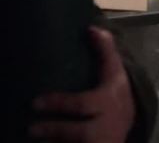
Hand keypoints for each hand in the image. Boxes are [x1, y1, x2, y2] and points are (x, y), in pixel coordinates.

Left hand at [29, 27, 135, 141]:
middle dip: (54, 130)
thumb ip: (105, 51)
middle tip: (30, 128)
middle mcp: (106, 125)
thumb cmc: (115, 96)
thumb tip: (91, 28)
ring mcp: (97, 142)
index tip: (35, 102)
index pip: (84, 103)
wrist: (128, 128)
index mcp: (108, 102)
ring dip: (53, 142)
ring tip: (33, 137)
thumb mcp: (115, 73)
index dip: (60, 104)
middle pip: (80, 132)